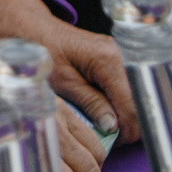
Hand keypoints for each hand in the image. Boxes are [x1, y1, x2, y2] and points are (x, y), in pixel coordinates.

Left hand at [0, 0, 138, 142]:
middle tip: (109, 136)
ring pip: (136, 95)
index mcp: (108, 60)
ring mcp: (121, 55)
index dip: (128, 129)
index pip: (133, 104)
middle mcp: (121, 55)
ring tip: (104, 123)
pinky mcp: (116, 59)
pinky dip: (119, 101)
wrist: (32, 28)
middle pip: (139, 100)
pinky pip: (126, 86)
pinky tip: (104, 109)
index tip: (116, 143)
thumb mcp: (63, 83)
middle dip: (128, 122)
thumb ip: (91, 104)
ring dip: (123, 112)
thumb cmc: (41, 53)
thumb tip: (113, 127)